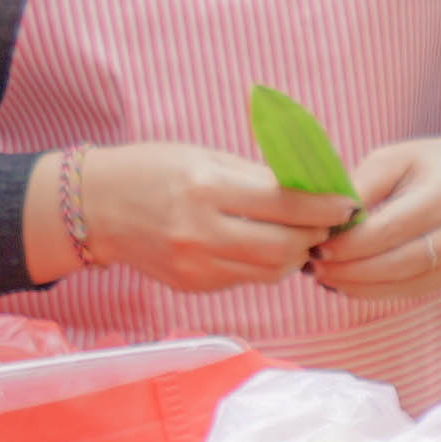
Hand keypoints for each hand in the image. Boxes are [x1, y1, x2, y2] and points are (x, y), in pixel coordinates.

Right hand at [51, 142, 352, 293]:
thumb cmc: (152, 170)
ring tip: (299, 236)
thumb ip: (256, 177)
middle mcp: (201, 230)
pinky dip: (265, 265)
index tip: (346, 204)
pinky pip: (246, 279)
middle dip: (315, 236)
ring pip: (271, 271)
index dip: (324, 207)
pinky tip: (263, 247)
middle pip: (285, 246)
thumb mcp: (204, 156)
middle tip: (327, 223)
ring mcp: (196, 265)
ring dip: (295, 255)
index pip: (285, 204)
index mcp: (206, 187)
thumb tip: (312, 190)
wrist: (94, 207)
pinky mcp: (193, 285)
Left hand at [315, 127, 440, 292]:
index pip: (388, 229)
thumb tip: (325, 222)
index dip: (348, 243)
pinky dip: (374, 292)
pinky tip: (347, 284)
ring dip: (357, 285)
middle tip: (313, 266)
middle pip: (395, 262)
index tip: (316, 243)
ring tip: (324, 276)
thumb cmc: (429, 165)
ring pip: (402, 283)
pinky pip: (409, 291)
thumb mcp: (394, 158)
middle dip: (349, 269)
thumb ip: (360, 186)